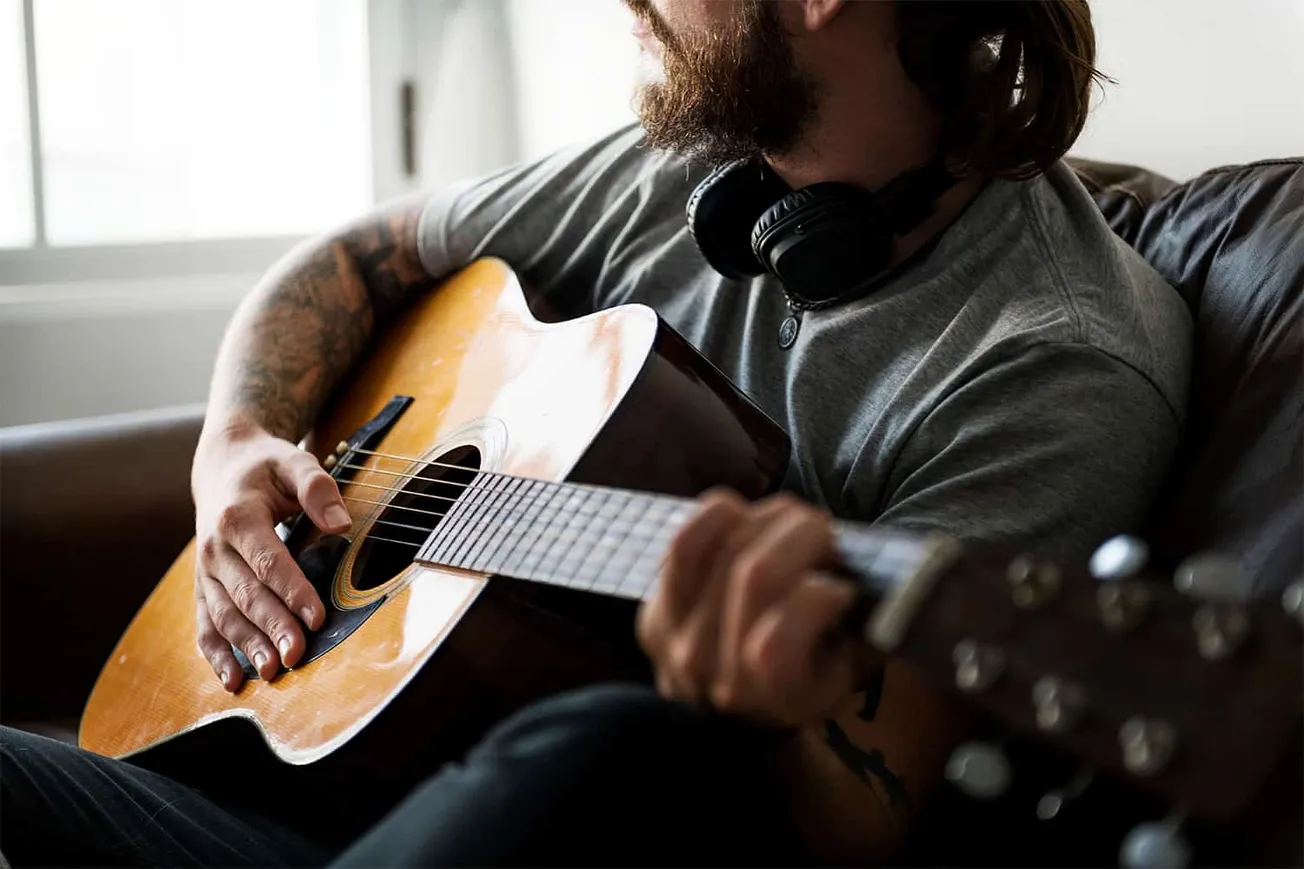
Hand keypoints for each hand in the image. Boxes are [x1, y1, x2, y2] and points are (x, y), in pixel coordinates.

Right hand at [191, 417, 350, 690]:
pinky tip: (233, 682)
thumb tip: (341, 523)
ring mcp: (205, 572)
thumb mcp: (294, 461)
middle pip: (246, 594)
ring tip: (272, 671)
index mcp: (237, 516)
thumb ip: (318, 487)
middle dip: (272, 627)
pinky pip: (206, 626)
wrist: (223, 466)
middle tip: (297, 655)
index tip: (317, 618)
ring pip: (225, 615)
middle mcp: (214, 548)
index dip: (292, 591)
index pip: (267, 561)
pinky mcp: (204, 588)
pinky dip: (217, 655)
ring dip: (247, 646)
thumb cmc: (267, 466)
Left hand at [636, 489, 871, 727]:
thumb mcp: (856, 658)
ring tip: (790, 531)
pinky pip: (685, 541)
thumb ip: (866, 624)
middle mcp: (724, 683)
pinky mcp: (653, 622)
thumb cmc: (819, 670)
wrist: (753, 714)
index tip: (842, 592)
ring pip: (727, 547)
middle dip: (806, 536)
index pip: (793, 624)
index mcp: (786, 699)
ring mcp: (678, 653)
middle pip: (759, 572)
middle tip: (825, 539)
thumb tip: (851, 573)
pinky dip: (722, 518)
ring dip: (770, 522)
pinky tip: (744, 524)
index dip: (827, 592)